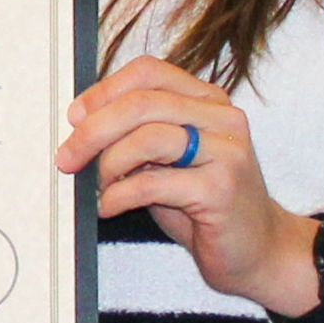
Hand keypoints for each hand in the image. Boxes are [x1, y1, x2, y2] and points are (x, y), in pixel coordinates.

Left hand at [59, 57, 319, 316]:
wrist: (256, 250)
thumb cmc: (204, 205)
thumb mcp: (167, 160)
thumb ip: (136, 135)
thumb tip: (81, 122)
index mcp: (208, 100)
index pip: (149, 72)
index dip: (104, 91)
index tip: (75, 118)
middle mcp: (222, 118)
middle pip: (142, 103)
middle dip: (93, 130)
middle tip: (67, 157)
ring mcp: (226, 151)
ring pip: (147, 138)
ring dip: (109, 164)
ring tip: (100, 186)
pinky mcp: (221, 189)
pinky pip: (154, 183)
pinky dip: (120, 195)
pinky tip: (111, 207)